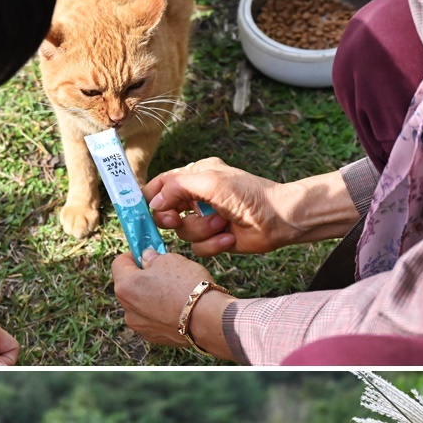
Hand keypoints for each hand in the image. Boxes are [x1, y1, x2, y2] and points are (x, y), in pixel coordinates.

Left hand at [112, 252, 229, 355]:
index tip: (146, 252)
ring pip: (142, 305)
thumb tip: (147, 257)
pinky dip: (162, 312)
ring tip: (176, 292)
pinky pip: (154, 319)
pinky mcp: (155, 338)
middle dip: (143, 277)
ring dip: (152, 296)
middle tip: (164, 270)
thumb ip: (152, 258)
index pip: (118, 263)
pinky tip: (180, 308)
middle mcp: (127, 310)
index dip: (133, 254)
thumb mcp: (170, 259)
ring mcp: (141, 327)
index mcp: (125, 287)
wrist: (208, 320)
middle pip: (130, 286)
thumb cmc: (188, 285)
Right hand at [145, 157, 285, 255]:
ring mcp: (206, 219)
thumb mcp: (209, 181)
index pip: (162, 184)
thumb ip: (177, 187)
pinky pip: (198, 248)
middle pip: (166, 211)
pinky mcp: (215, 239)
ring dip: (201, 230)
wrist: (278, 219)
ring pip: (183, 232)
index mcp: (196, 175)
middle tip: (176, 219)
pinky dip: (213, 244)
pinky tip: (229, 238)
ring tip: (221, 223)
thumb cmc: (247, 194)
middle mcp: (198, 197)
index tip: (143, 209)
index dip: (151, 197)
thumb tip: (154, 203)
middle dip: (171, 218)